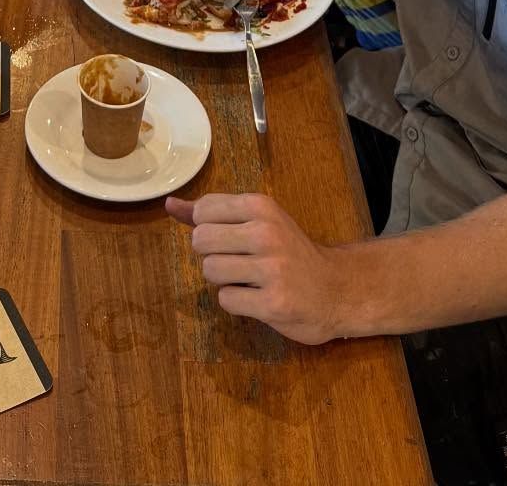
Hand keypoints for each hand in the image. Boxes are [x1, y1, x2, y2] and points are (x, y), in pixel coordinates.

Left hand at [166, 193, 342, 346]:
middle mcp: (265, 232)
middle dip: (212, 255)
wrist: (337, 289)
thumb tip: (169, 203)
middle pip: (201, 240)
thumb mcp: (258, 221)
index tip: (231, 238)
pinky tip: (257, 298)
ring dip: (223, 280)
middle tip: (238, 261)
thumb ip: (211, 213)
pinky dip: (236, 302)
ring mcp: (271, 269)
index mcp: (260, 206)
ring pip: (210, 271)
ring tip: (248, 280)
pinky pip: (226, 300)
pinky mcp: (273, 303)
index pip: (204, 210)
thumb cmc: (291, 252)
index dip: (208, 228)